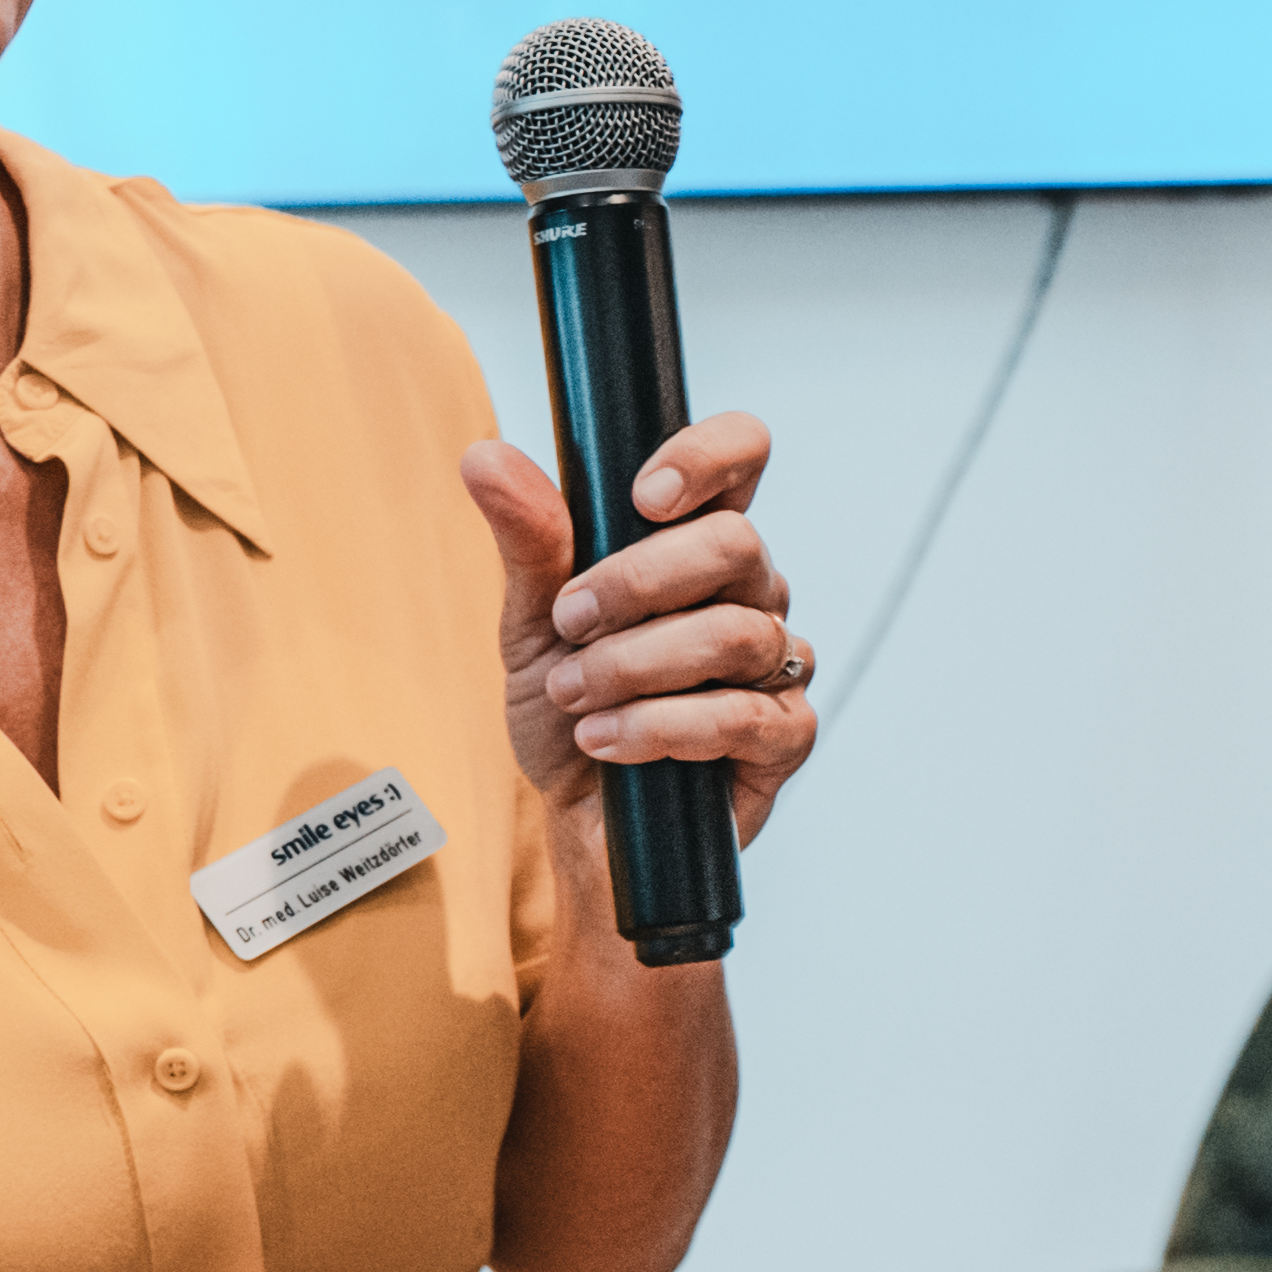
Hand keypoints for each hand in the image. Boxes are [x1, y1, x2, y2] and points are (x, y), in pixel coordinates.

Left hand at [464, 419, 816, 845]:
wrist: (580, 816)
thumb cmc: (569, 710)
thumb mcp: (531, 622)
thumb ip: (528, 540)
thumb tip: (485, 458)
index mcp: (696, 542)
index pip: (741, 455)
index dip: (708, 456)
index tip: (643, 496)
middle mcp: (750, 590)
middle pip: (735, 544)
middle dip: (636, 583)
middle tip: (569, 623)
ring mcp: (777, 661)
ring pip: (734, 633)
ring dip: (635, 665)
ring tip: (574, 698)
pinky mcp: (787, 734)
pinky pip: (745, 716)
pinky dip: (662, 727)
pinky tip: (609, 741)